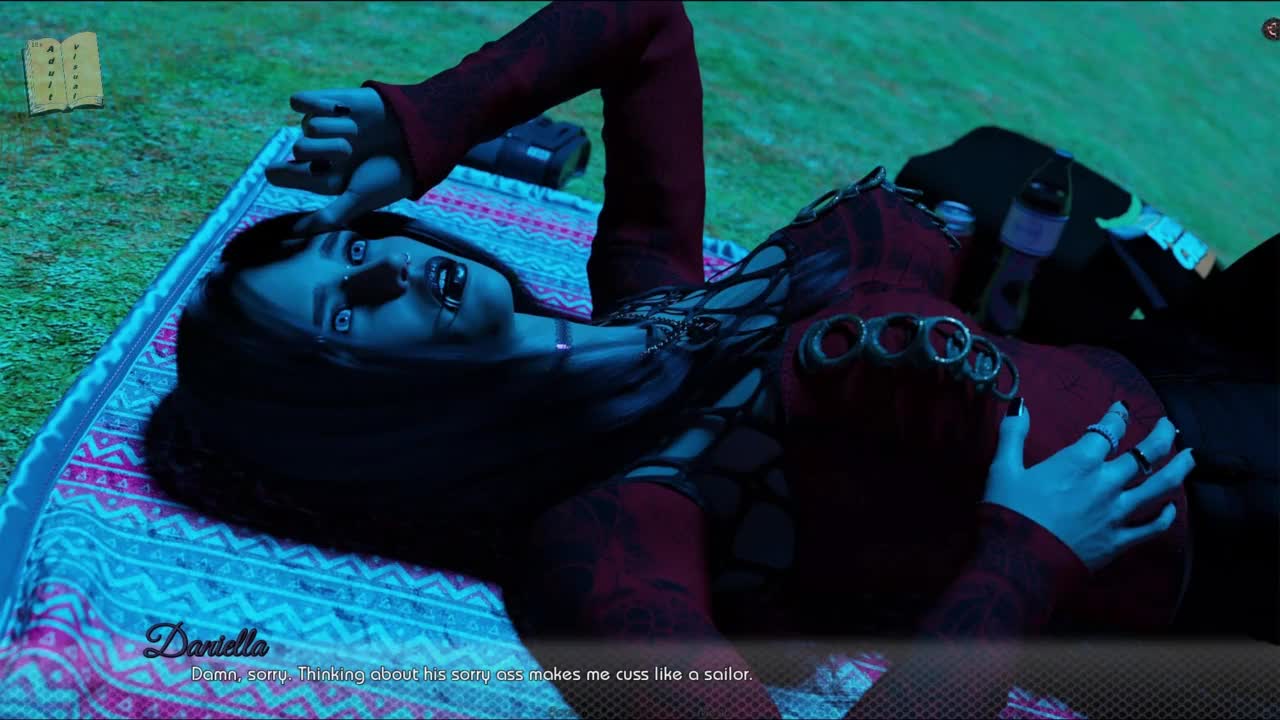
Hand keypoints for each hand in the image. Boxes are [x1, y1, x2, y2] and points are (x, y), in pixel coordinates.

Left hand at [265, 88, 414, 234]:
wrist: (415, 137)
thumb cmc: (389, 175)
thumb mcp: (359, 199)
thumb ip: (328, 217)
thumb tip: (294, 234)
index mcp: (320, 177)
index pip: (282, 174)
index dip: (286, 172)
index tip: (295, 169)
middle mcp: (317, 152)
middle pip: (299, 148)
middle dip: (327, 150)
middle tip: (351, 152)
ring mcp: (321, 127)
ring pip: (308, 126)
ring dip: (338, 129)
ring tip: (359, 133)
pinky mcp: (324, 102)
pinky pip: (299, 102)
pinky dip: (318, 105)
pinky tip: (340, 110)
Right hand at [983, 399, 1192, 571]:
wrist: (1018, 561)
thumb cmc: (1009, 513)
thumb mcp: (1003, 469)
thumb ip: (1013, 435)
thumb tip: (1021, 407)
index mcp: (1079, 463)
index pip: (1109, 430)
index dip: (1117, 416)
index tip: (1121, 408)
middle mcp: (1105, 484)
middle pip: (1145, 454)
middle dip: (1160, 436)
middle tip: (1167, 426)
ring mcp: (1116, 513)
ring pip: (1160, 487)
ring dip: (1178, 468)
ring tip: (1189, 457)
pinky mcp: (1119, 540)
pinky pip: (1152, 527)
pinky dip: (1166, 516)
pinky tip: (1171, 508)